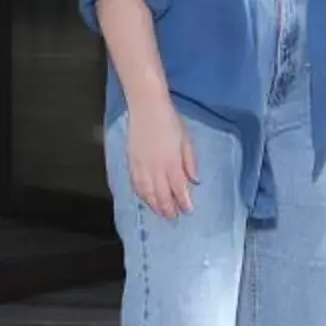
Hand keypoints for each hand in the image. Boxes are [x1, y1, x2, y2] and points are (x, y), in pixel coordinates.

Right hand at [127, 97, 198, 219]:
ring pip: (147, 193)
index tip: (188, 211)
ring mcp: (141, 166)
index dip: (183, 202)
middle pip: (162, 195)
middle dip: (169, 209)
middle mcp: (156, 167)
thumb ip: (190, 161)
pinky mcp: (131, 161)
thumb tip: (194, 181)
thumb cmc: (170, 120)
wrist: (146, 107)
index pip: (179, 188)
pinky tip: (145, 199)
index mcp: (172, 161)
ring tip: (161, 213)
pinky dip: (141, 195)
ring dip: (154, 205)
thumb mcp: (186, 139)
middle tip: (174, 219)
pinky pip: (135, 184)